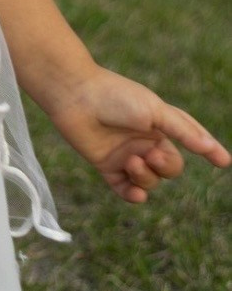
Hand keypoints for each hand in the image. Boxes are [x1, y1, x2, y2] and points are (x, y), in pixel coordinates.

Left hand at [47, 66, 230, 203]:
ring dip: (145, 177)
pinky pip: (125, 190)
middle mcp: (145, 140)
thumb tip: (208, 147)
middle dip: (165, 167)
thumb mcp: (154, 110)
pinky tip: (134, 193)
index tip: (224, 161)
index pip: (190, 137)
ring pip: (149, 181)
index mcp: (160, 123)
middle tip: (150, 155)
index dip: (207, 147)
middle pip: (170, 168)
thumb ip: (181, 130)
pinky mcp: (106, 165)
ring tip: (130, 161)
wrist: (75, 96)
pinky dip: (133, 194)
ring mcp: (126, 154)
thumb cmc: (115, 97)